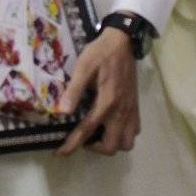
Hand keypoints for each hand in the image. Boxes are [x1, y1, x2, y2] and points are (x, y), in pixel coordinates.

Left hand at [56, 27, 140, 155]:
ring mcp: (131, 110)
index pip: (87, 131)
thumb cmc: (100, 54)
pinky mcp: (136, 107)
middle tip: (83, 139)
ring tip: (98, 134)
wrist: (123, 42)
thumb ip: (73, 91)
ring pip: (126, 143)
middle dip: (95, 149)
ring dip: (111, 143)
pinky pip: (134, 132)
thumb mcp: (83, 68)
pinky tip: (111, 125)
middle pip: (112, 146)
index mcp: (107, 102)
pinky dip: (123, 135)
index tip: (60, 153)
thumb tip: (62, 112)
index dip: (72, 145)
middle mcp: (121, 111)